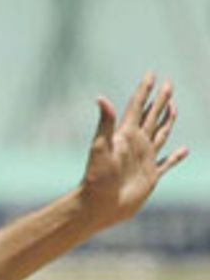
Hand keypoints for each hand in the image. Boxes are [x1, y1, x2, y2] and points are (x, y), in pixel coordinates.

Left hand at [80, 73, 188, 228]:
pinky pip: (167, 163)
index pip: (137, 107)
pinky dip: (176, 157)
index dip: (144, 90)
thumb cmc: (97, 178)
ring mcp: (144, 159)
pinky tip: (183, 151)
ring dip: (167, 120)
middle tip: (168, 83)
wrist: (98, 206)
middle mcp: (136, 144)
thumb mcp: (100, 147)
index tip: (151, 73)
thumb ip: (105, 123)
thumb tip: (100, 98)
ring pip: (160, 134)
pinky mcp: (150, 176)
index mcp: (126, 135)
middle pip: (151, 116)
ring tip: (172, 106)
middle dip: (159, 100)